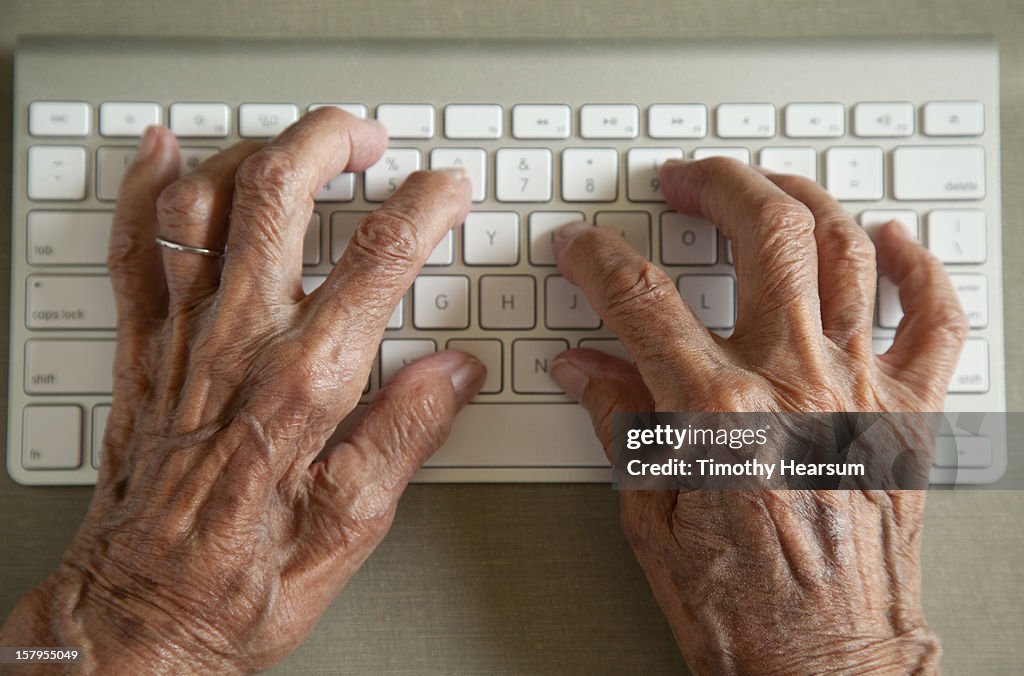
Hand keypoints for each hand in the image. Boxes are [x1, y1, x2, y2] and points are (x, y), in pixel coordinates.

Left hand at [0, 110, 483, 672]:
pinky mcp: (138, 352)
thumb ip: (406, 436)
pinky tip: (164, 154)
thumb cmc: (239, 582)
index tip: (447, 190)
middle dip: (329, 143)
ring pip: (203, 202)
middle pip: (279, 196)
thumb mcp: (351, 528)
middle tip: (368, 139)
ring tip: (295, 143)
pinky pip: (131, 248)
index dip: (423, 208)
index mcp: (302, 386)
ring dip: (254, 152)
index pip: (378, 261)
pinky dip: (144, 188)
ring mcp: (178, 340)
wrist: (137, 619)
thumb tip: (452, 373)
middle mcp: (235, 345)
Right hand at [549, 158, 966, 672]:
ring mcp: (863, 395)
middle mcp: (798, 387)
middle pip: (764, 236)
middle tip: (684, 180)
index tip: (579, 248)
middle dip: (716, 186)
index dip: (598, 259)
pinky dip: (917, 266)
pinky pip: (935, 318)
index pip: (640, 299)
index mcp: (720, 414)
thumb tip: (584, 366)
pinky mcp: (910, 417)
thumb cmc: (740, 610)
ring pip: (846, 251)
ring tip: (767, 186)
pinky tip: (889, 238)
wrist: (823, 667)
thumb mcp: (650, 516)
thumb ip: (619, 422)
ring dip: (802, 199)